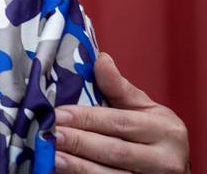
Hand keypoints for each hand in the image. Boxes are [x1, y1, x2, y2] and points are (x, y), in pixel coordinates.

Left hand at [56, 53, 190, 172]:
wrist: (171, 167)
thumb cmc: (155, 135)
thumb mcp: (145, 109)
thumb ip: (120, 88)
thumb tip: (101, 60)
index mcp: (165, 130)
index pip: (120, 122)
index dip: (87, 118)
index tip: (58, 113)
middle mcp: (164, 159)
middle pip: (114, 150)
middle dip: (79, 141)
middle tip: (51, 133)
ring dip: (78, 165)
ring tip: (52, 154)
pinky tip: (62, 168)